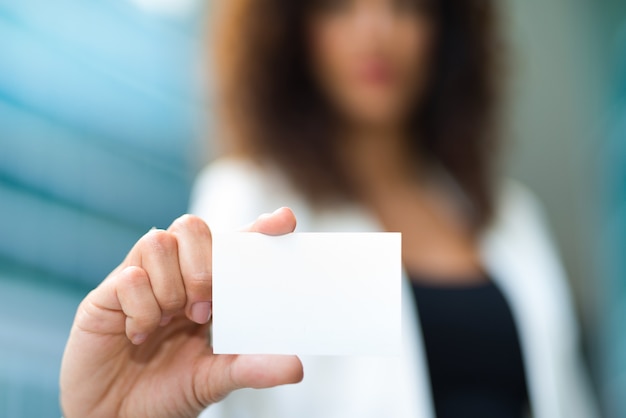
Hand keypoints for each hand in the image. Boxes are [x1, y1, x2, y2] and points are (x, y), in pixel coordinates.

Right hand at [60, 208, 302, 417]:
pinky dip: (142, 308)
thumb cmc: (167, 392)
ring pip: (158, 241)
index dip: (257, 228)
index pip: (232, 243)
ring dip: (171, 286)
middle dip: (203, 264)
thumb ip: (251, 368)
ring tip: (170, 321)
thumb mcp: (216, 379)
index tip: (284, 221)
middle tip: (204, 310)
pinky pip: (129, 277)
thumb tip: (296, 366)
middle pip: (191, 227)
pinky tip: (140, 335)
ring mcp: (139, 282)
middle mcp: (173, 276)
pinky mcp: (105, 297)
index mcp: (205, 288)